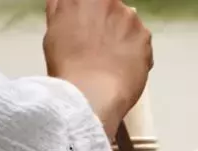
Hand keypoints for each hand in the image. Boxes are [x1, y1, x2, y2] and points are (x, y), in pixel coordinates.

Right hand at [44, 0, 152, 138]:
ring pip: (127, 25)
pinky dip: (134, 54)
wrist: (90, 94)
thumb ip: (63, 10)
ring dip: (120, 38)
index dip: (90, 16)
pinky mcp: (145, 36)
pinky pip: (141, 42)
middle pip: (110, 9)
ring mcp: (130, 18)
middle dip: (106, 24)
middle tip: (97, 48)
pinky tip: (121, 69)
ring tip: (109, 62)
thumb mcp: (52, 31)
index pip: (95, 1)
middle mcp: (110, 1)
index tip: (88, 27)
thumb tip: (67, 4)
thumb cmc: (68, 67)